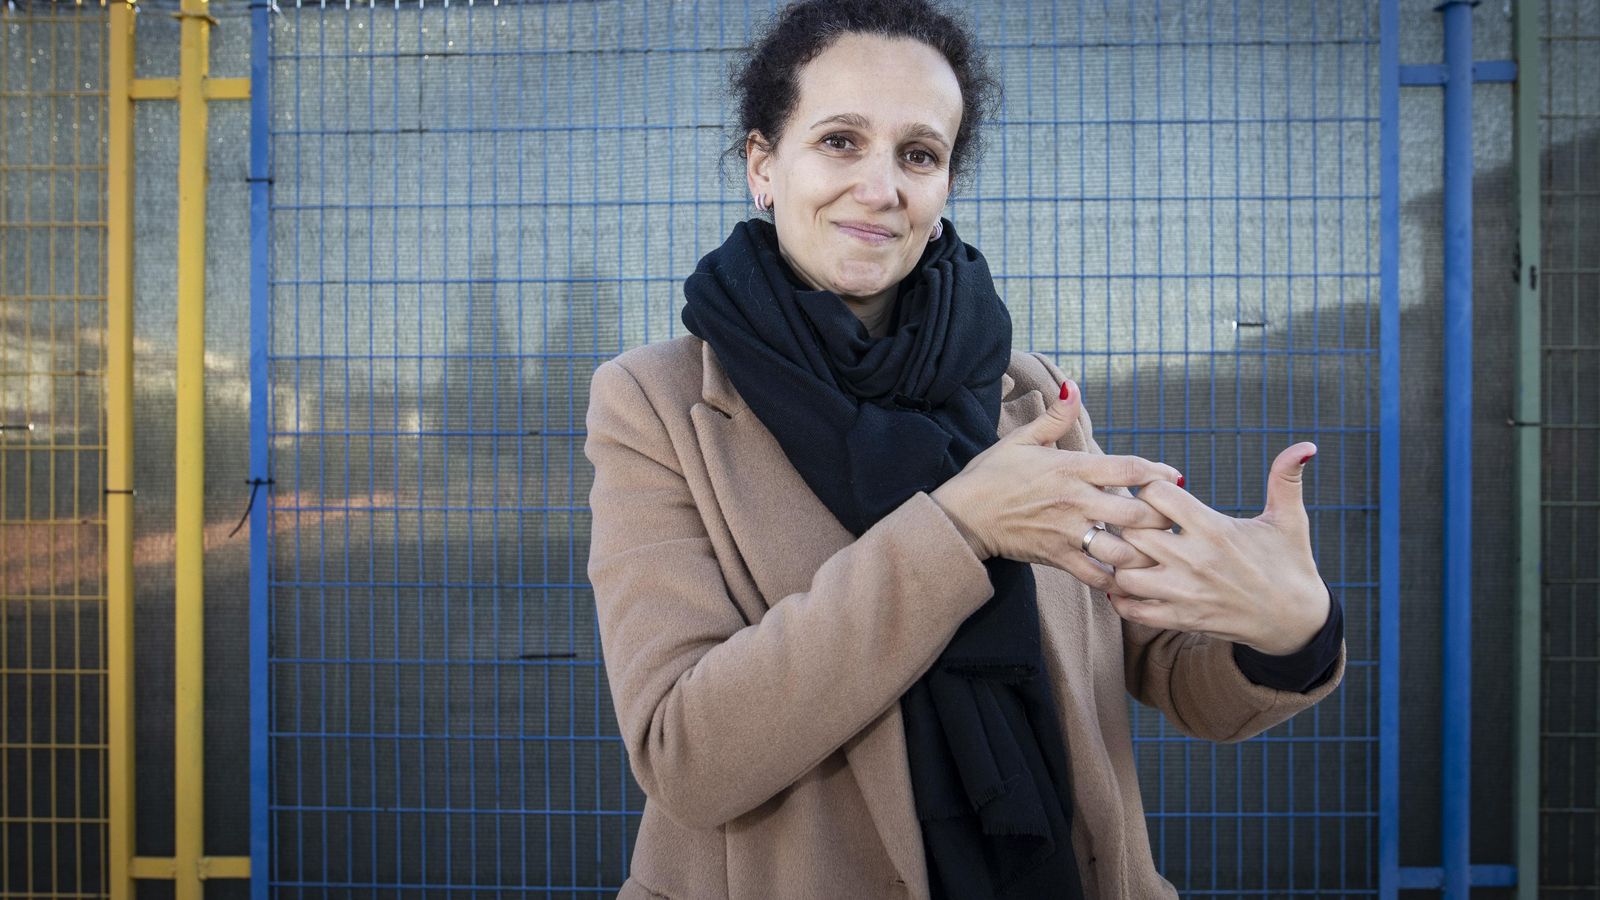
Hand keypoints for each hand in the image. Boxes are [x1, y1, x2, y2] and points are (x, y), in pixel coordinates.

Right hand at [930, 379, 1181, 591]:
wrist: (963, 515)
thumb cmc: (992, 474)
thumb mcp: (1021, 439)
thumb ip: (1055, 417)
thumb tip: (1073, 387)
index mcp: (1071, 468)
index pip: (1129, 469)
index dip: (1158, 473)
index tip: (1172, 478)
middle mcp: (1075, 501)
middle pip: (1136, 514)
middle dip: (1161, 518)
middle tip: (1172, 520)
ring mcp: (1067, 532)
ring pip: (1122, 550)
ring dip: (1144, 553)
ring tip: (1156, 551)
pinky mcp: (1057, 558)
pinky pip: (1095, 575)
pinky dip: (1116, 581)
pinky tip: (1127, 578)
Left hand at [1106, 443, 1330, 655]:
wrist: (1296, 620)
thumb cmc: (1289, 563)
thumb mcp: (1290, 520)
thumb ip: (1287, 479)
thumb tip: (1307, 444)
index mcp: (1215, 529)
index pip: (1157, 494)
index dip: (1149, 488)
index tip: (1155, 493)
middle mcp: (1195, 560)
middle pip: (1132, 531)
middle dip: (1127, 522)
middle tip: (1133, 520)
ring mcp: (1185, 593)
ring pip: (1125, 572)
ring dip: (1121, 560)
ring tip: (1132, 552)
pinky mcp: (1182, 619)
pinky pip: (1133, 610)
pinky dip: (1122, 598)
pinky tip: (1129, 584)